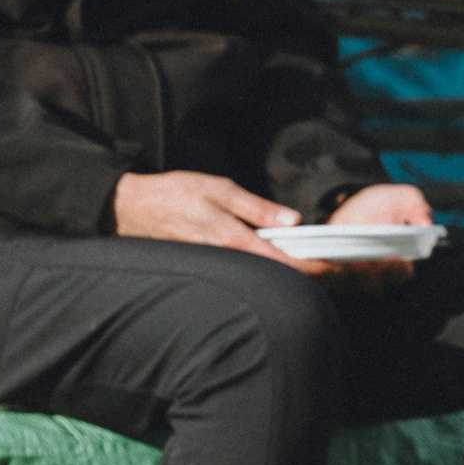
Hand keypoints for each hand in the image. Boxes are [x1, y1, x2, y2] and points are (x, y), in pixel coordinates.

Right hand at [113, 170, 317, 269]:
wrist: (128, 208)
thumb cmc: (173, 193)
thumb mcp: (219, 189)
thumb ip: (257, 207)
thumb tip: (293, 221)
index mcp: (230, 238)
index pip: (280, 260)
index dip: (311, 266)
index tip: (335, 268)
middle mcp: (222, 258)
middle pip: (272, 274)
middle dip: (304, 275)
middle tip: (335, 273)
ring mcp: (212, 266)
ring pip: (257, 276)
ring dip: (285, 275)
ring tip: (314, 271)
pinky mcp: (204, 266)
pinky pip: (240, 273)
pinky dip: (262, 271)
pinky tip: (275, 266)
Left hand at [315, 183, 432, 293]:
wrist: (349, 201)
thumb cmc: (383, 204)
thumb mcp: (405, 198)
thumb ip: (418, 208)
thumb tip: (426, 224)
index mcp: (396, 262)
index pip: (400, 274)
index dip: (398, 271)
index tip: (398, 261)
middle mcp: (373, 274)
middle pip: (372, 283)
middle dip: (370, 274)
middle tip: (367, 262)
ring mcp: (348, 275)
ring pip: (344, 282)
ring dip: (341, 274)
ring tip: (337, 261)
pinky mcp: (325, 271)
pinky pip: (320, 277)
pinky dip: (315, 269)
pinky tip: (311, 257)